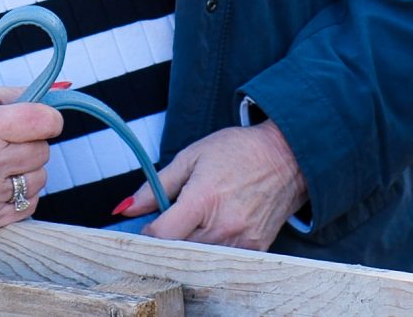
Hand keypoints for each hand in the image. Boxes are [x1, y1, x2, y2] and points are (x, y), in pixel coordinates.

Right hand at [0, 86, 63, 231]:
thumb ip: (17, 95)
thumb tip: (61, 90)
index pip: (45, 122)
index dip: (48, 118)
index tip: (39, 119)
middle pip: (42, 151)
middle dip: (30, 142)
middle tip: (6, 140)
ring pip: (39, 178)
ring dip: (26, 169)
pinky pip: (29, 205)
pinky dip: (21, 193)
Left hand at [114, 122, 306, 250]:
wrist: (287, 156)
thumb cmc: (239, 151)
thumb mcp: (192, 157)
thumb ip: (156, 186)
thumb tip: (126, 208)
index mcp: (203, 198)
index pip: (162, 235)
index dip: (147, 234)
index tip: (147, 227)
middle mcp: (223, 225)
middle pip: (178, 251)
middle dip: (167, 241)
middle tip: (169, 224)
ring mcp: (241, 241)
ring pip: (199, 259)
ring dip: (189, 247)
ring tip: (194, 224)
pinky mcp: (254, 249)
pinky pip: (222, 260)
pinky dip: (211, 250)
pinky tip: (214, 230)